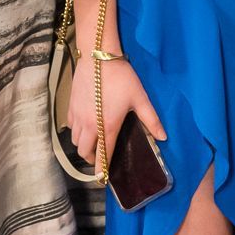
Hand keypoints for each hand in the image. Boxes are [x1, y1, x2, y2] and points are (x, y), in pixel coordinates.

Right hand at [67, 53, 164, 167]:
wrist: (98, 57)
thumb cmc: (121, 78)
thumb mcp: (140, 99)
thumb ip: (152, 120)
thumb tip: (164, 138)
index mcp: (107, 127)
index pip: (102, 156)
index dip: (103, 169)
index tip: (103, 178)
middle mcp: (89, 126)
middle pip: (84, 152)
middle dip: (92, 159)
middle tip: (101, 157)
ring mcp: (77, 117)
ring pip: (75, 141)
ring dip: (83, 146)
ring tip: (93, 142)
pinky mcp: (70, 107)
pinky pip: (70, 128)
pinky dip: (76, 132)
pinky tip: (85, 126)